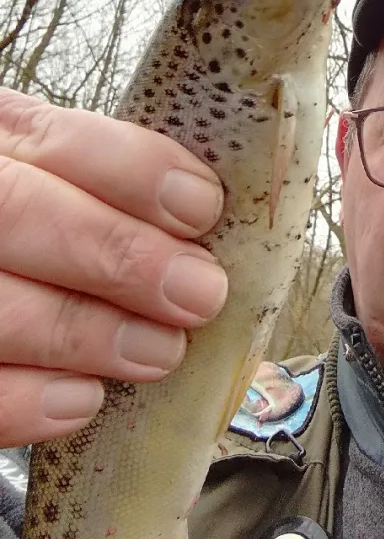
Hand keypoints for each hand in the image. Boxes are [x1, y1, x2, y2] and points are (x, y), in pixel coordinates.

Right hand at [0, 88, 227, 447]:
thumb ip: (121, 202)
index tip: (201, 209)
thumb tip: (209, 241)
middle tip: (199, 294)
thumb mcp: (72, 192)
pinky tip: (84, 399)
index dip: (133, 171)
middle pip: (17, 214)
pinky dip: (25, 399)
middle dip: (120, 256)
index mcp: (0, 145)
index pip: (55, 139)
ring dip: (86, 332)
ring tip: (160, 352)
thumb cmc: (46, 240)